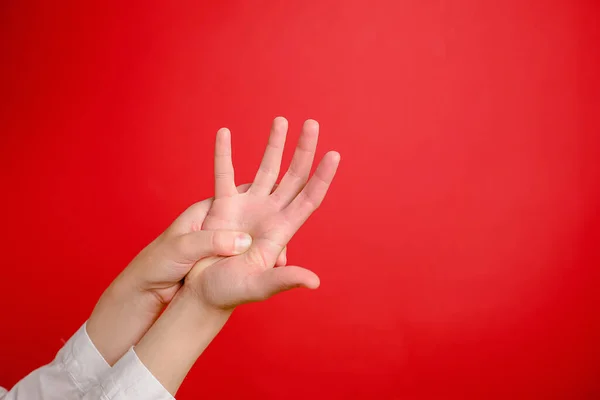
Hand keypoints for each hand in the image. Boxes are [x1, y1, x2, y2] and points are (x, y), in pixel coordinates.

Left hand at [87, 188, 267, 364]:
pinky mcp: (223, 261)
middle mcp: (218, 222)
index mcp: (208, 209)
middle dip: (270, 225)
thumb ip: (212, 241)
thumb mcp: (183, 247)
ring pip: (253, 240)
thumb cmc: (157, 262)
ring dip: (266, 247)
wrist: (146, 289)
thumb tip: (245, 241)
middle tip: (284, 239)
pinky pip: (247, 258)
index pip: (241, 195)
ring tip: (280, 260)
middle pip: (252, 217)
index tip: (281, 204)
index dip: (261, 199)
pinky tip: (269, 270)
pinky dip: (258, 263)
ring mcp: (222, 242)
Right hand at [135, 118, 339, 393]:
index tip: (335, 154)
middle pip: (293, 175)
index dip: (322, 176)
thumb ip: (284, 279)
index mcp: (282, 229)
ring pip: (265, 168)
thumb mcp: (259, 286)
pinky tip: (224, 132)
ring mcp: (248, 206)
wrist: (202, 291)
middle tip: (312, 123)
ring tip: (281, 120)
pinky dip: (223, 154)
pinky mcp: (223, 205)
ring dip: (274, 144)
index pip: (309, 197)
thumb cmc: (231, 291)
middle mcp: (270, 213)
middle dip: (304, 149)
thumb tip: (314, 281)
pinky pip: (223, 173)